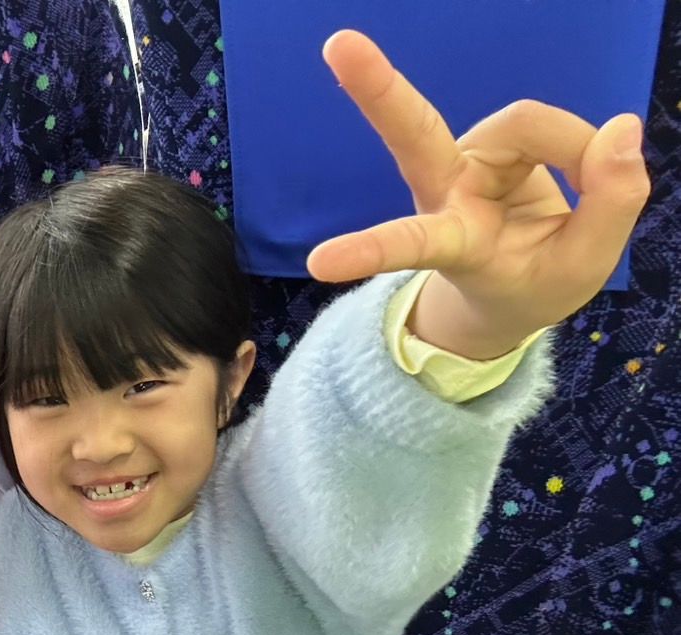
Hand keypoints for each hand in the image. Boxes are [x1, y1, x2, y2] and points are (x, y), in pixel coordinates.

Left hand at [306, 30, 650, 358]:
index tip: (318, 263)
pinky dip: (582, 147)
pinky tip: (590, 168)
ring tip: (597, 187)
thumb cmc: (530, 284)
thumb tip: (619, 129)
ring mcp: (464, 159)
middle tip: (339, 44)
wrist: (514, 287)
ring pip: (530, 125)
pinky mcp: (491, 139)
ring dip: (578, 152)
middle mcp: (444, 192)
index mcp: (451, 245)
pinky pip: (548, 124)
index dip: (369, 250)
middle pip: (413, 133)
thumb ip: (609, 205)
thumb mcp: (581, 269)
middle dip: (378, 88)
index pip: (409, 244)